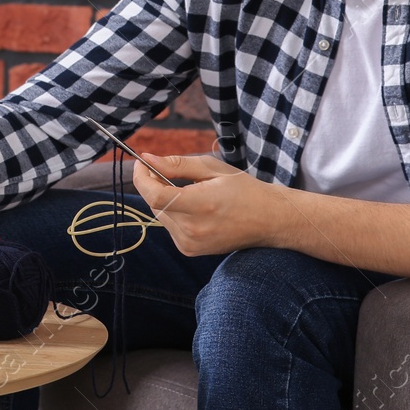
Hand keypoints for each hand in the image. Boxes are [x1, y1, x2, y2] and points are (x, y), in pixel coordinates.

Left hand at [130, 152, 277, 256]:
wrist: (269, 220)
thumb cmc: (243, 189)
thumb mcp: (212, 168)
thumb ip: (177, 164)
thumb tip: (147, 158)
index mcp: (201, 206)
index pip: (156, 196)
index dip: (142, 178)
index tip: (141, 163)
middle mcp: (193, 230)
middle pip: (155, 203)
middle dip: (153, 184)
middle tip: (166, 170)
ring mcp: (190, 244)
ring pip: (160, 214)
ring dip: (164, 199)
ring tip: (189, 190)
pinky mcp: (190, 250)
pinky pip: (170, 226)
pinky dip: (174, 213)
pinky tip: (194, 207)